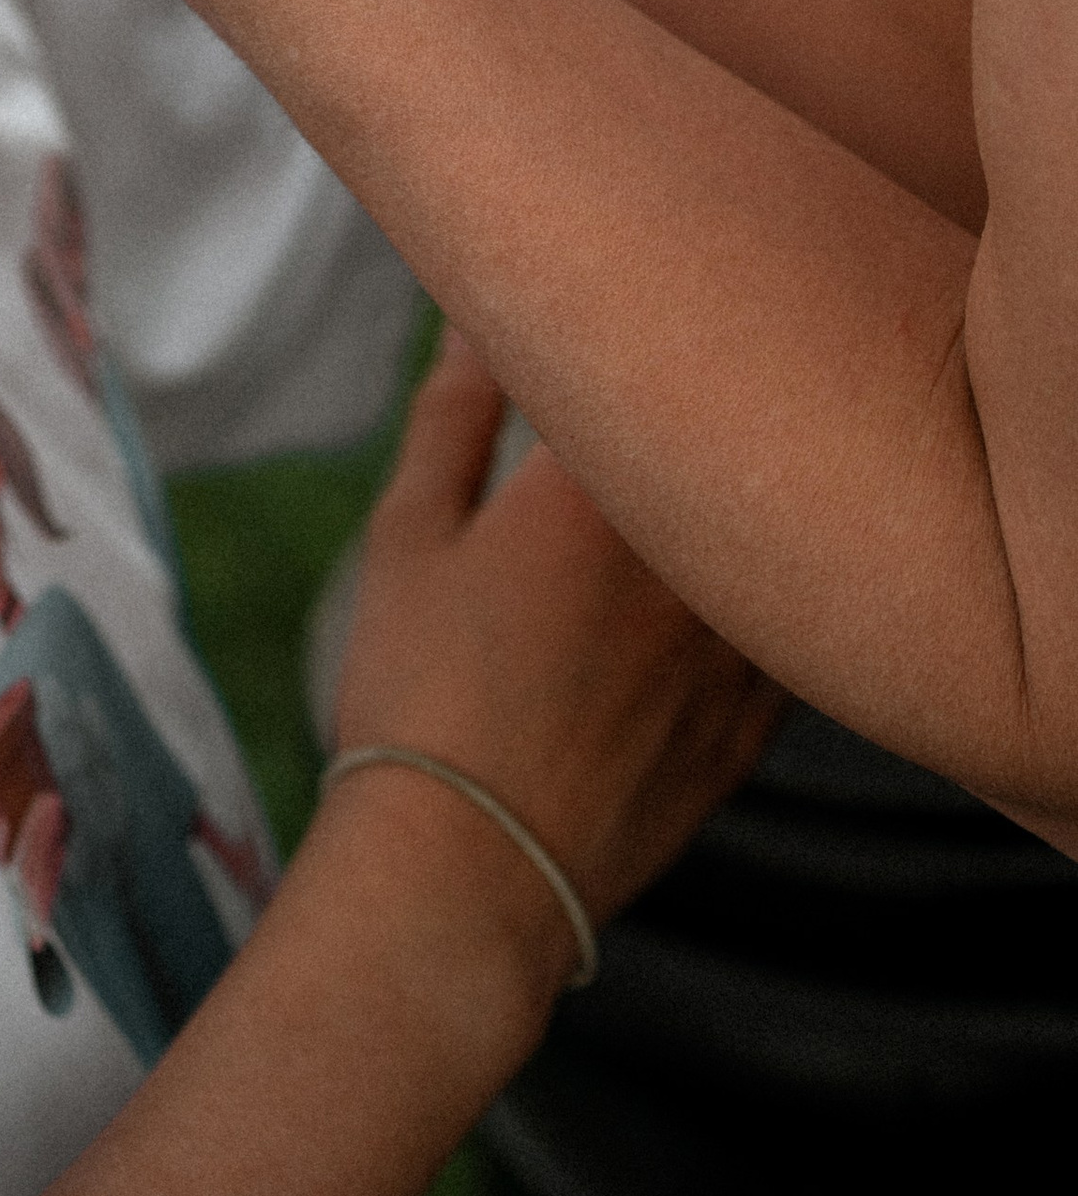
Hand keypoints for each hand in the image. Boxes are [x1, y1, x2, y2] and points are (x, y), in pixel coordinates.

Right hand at [330, 332, 779, 971]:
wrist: (468, 873)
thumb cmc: (419, 691)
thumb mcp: (411, 530)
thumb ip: (456, 412)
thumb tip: (476, 323)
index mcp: (598, 491)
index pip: (646, 357)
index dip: (622, 330)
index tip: (591, 322)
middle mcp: (692, 559)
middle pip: (724, 441)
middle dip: (688, 408)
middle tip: (644, 394)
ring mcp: (739, 647)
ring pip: (772, 537)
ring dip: (736, 505)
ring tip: (683, 502)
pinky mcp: (757, 723)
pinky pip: (785, 631)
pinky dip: (759, 601)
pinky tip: (709, 603)